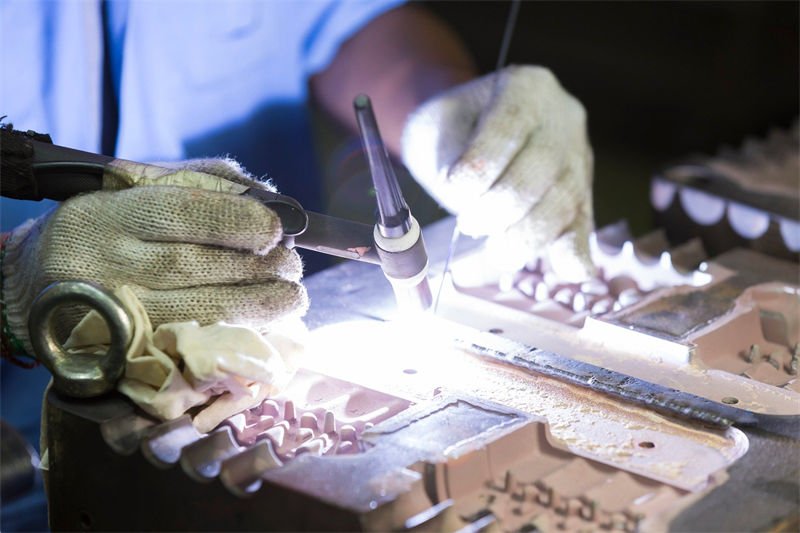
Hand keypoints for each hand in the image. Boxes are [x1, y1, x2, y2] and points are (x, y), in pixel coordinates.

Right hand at [2, 159, 307, 352]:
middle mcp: (106, 264)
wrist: (36, 283)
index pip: (182, 214)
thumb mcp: (138, 188)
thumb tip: (271, 199)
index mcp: (109, 214)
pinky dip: (235, 336)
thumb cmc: (107, 224)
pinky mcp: (121, 352)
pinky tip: (264, 326)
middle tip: (293, 266)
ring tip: (292, 297)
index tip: (277, 228)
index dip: (237, 221)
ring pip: (198, 312)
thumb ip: (204, 183)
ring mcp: (112, 313)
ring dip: (259, 307)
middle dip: (259, 268)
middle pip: (196, 267)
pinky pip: (190, 346)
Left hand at [401, 65, 594, 281]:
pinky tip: (568, 271)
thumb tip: (466, 201)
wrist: (470, 130)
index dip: (481, 166)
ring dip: (523, 238)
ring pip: (563, 204)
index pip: (510, 127)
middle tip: (469, 224)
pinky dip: (574, 252)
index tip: (453, 189)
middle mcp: (563, 119)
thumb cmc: (451, 129)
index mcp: (527, 87)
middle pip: (541, 171)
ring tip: (489, 256)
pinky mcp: (582, 194)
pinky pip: (583, 225)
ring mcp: (578, 157)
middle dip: (499, 208)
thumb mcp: (436, 128)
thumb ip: (450, 158)